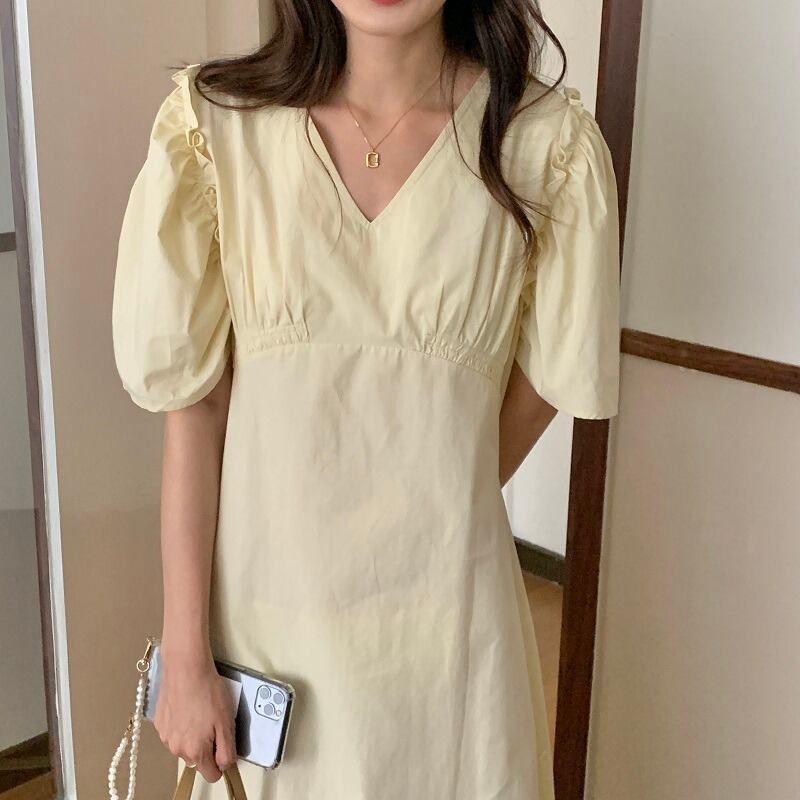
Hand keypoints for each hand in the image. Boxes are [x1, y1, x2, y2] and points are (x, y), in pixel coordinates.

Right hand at [153, 639, 235, 782]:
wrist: (186, 668)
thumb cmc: (207, 691)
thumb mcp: (226, 722)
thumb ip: (227, 750)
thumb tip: (226, 765)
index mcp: (195, 751)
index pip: (211, 775)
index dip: (221, 763)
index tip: (224, 749)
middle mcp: (177, 748)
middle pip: (197, 759)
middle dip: (207, 746)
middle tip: (214, 723)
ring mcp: (166, 736)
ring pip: (185, 745)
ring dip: (193, 735)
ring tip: (200, 711)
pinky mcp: (160, 723)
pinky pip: (174, 732)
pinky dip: (182, 724)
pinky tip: (188, 707)